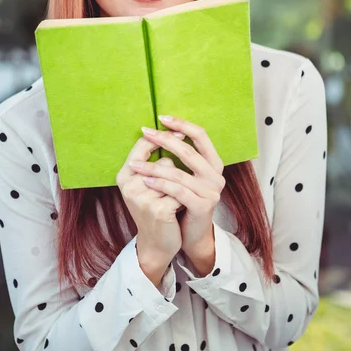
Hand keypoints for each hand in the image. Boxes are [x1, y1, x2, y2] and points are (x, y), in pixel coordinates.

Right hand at [116, 131, 186, 266]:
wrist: (156, 244)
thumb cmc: (155, 208)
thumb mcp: (147, 184)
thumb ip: (153, 163)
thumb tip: (177, 132)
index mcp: (124, 175)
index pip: (142, 145)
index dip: (163, 137)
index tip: (180, 132)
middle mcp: (129, 185)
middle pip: (164, 162)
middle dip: (174, 175)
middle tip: (171, 191)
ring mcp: (142, 198)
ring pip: (174, 176)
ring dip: (180, 187)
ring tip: (173, 201)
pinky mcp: (158, 210)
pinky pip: (180, 193)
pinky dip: (183, 200)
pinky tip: (177, 212)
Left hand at [128, 116, 225, 256]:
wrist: (192, 234)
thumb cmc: (185, 200)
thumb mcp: (185, 175)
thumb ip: (181, 156)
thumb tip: (161, 130)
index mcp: (214, 162)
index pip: (200, 135)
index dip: (182, 124)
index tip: (161, 117)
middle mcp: (216, 175)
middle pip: (189, 151)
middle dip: (164, 140)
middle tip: (145, 132)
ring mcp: (211, 191)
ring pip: (179, 173)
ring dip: (153, 166)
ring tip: (135, 164)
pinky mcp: (203, 206)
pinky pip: (177, 191)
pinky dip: (159, 184)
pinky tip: (145, 181)